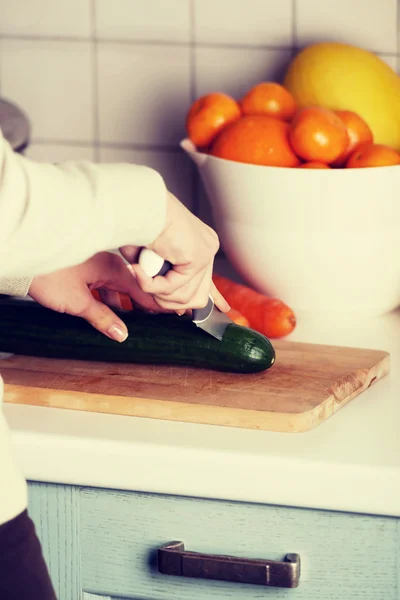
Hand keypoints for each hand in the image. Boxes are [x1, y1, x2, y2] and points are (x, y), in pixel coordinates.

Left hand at [28, 252, 164, 342]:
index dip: (158, 304)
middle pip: (133, 289)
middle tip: (158, 320)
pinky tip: (109, 314)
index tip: (174, 313)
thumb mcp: (78, 302)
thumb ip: (102, 318)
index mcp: (113, 269)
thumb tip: (122, 333)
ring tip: (135, 322)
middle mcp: (108, 265)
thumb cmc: (48, 275)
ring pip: (118, 289)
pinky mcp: (85, 270)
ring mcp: (96, 267)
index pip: (144, 290)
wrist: (24, 258)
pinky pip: (105, 287)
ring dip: (125, 305)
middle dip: (144, 306)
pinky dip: (110, 300)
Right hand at [120, 192, 229, 312]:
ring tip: (140, 275)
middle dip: (168, 301)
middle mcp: (207, 248)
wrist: (136, 205)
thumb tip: (177, 309)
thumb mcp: (150, 259)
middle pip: (198, 296)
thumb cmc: (134, 226)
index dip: (212, 297)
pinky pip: (173, 287)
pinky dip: (151, 284)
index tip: (217, 309)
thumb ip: (162, 281)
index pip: (210, 280)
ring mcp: (206, 252)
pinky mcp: (198, 256)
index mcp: (198, 245)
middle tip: (146, 287)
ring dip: (155, 293)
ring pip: (184, 297)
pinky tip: (139, 270)